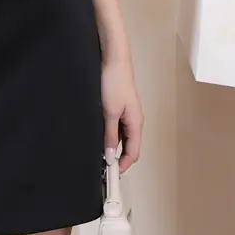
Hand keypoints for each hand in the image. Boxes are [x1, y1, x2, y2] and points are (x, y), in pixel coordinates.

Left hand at [101, 56, 143, 172]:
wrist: (113, 58)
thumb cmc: (115, 80)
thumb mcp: (109, 111)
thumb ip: (110, 135)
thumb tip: (110, 155)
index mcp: (136, 123)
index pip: (133, 153)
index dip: (122, 166)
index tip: (109, 176)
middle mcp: (133, 120)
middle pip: (128, 146)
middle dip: (116, 158)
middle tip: (101, 167)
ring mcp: (126, 112)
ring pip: (121, 136)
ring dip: (111, 145)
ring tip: (98, 153)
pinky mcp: (118, 105)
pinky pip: (115, 126)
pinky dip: (108, 134)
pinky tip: (98, 135)